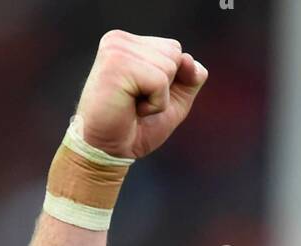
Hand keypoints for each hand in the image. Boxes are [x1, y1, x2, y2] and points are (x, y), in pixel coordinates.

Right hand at [75, 31, 206, 159]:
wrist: (108, 151)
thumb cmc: (136, 128)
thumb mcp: (172, 102)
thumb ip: (189, 80)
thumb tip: (192, 62)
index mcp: (129, 43)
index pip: (174, 49)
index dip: (171, 81)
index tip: (142, 96)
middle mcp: (119, 39)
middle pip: (174, 53)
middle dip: (166, 87)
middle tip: (137, 102)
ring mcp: (116, 49)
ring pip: (169, 66)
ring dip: (160, 97)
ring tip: (133, 105)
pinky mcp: (117, 64)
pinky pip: (161, 82)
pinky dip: (155, 104)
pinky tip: (132, 108)